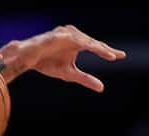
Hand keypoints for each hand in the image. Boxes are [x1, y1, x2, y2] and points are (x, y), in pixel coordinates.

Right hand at [0, 24, 125, 91]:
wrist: (27, 59)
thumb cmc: (47, 63)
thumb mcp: (69, 74)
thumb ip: (85, 79)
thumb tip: (102, 88)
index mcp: (78, 43)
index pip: (96, 47)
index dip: (108, 52)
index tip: (121, 56)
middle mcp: (74, 36)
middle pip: (94, 42)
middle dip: (106, 50)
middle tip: (118, 56)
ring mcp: (67, 34)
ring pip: (86, 40)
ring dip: (98, 47)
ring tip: (109, 55)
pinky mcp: (59, 35)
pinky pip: (74, 39)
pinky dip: (84, 44)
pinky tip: (92, 48)